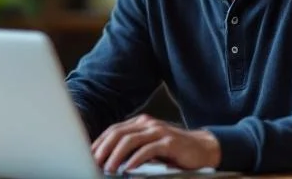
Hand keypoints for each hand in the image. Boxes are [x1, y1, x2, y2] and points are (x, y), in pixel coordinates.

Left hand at [91, 114, 220, 173]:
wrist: (202, 149)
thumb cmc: (173, 151)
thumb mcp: (149, 146)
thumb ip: (132, 147)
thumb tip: (107, 159)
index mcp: (140, 123)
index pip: (113, 130)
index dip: (99, 143)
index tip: (88, 156)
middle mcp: (147, 124)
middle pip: (118, 133)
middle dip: (103, 149)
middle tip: (93, 162)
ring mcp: (158, 131)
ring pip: (130, 140)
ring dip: (116, 155)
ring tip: (108, 168)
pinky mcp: (169, 142)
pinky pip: (148, 150)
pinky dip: (135, 159)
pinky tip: (127, 169)